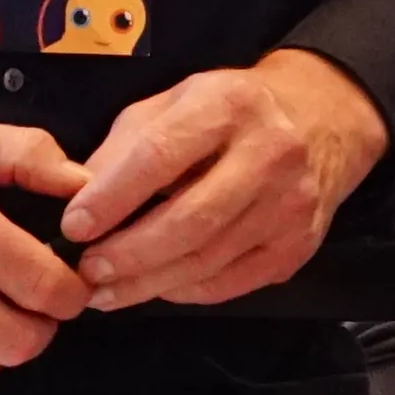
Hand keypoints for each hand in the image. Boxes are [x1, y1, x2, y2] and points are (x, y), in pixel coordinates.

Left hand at [65, 51, 387, 310]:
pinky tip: (157, 287)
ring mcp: (289, 204)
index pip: (160, 156)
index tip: (74, 226)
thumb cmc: (231, 112)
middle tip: (88, 271)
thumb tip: (78, 199)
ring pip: (208, 259)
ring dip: (148, 282)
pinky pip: (230, 282)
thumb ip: (125, 147)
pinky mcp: (297, 246)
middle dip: (129, 253)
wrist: (321, 120)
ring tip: (108, 290)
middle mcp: (268, 153)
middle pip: (189, 219)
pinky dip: (185, 290)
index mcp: (228, 105)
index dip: (112, 198)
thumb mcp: (174, 103)